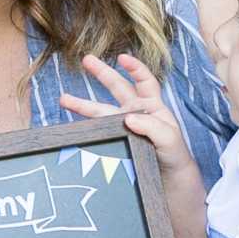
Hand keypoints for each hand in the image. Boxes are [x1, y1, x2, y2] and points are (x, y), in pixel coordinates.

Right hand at [59, 53, 192, 176]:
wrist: (169, 180)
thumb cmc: (174, 155)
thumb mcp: (169, 138)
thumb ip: (152, 127)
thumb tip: (128, 117)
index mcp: (152, 106)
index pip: (144, 81)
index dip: (135, 68)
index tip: (122, 57)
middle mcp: (136, 112)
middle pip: (117, 87)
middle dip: (101, 72)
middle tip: (86, 59)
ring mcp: (123, 126)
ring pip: (100, 111)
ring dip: (82, 104)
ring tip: (64, 99)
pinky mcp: (115, 141)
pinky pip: (98, 131)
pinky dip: (85, 128)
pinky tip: (73, 125)